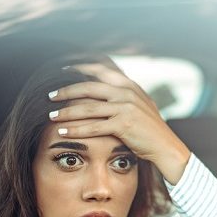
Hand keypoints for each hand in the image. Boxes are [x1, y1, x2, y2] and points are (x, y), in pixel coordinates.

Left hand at [47, 63, 190, 183]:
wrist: (166, 146)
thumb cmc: (151, 129)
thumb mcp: (141, 104)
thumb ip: (125, 94)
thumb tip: (107, 87)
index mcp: (129, 85)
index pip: (100, 71)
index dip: (79, 69)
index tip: (64, 71)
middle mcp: (126, 93)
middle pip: (88, 88)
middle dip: (66, 91)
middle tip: (50, 96)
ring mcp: (125, 108)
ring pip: (87, 108)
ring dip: (67, 112)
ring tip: (52, 116)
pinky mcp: (123, 125)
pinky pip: (93, 127)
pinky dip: (76, 129)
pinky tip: (64, 131)